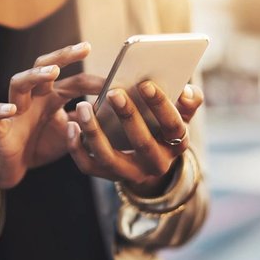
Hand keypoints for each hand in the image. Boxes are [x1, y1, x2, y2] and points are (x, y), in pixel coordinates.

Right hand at [0, 42, 105, 203]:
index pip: (73, 82)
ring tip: (53, 72)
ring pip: (18, 83)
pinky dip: (0, 110)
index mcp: (50, 97)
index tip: (116, 80)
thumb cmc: (40, 145)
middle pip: (43, 67)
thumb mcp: (70, 133)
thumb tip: (113, 113)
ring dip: (35, 75)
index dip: (94, 81)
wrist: (13, 167)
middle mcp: (32, 97)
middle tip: (85, 48)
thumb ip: (86, 122)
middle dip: (63, 56)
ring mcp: (14, 110)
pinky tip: (12, 109)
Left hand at [67, 81, 203, 196]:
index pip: (173, 127)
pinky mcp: (106, 176)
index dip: (161, 105)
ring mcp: (129, 173)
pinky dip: (76, 147)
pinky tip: (71, 125)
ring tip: (83, 106)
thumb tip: (188, 91)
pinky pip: (88, 165)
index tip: (145, 83)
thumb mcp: (178, 117)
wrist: (146, 161)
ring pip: (109, 157)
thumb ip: (187, 103)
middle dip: (127, 116)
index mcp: (175, 146)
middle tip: (113, 92)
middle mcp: (155, 164)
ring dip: (94, 131)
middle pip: (141, 143)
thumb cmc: (160, 128)